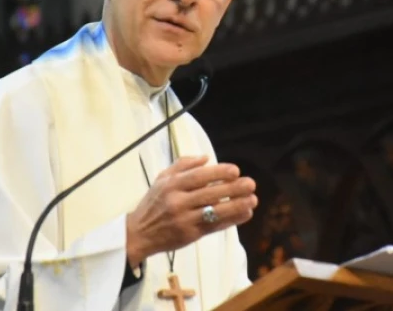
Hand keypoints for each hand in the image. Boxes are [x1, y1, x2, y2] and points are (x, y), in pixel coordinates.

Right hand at [125, 156, 257, 266]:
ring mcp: (184, 220)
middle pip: (209, 194)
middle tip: (251, 184)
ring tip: (253, 200)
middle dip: (232, 189)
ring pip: (214, 212)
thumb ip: (183, 165)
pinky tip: (245, 214)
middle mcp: (177, 202)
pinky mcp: (190, 235)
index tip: (235, 171)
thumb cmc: (153, 203)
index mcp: (171, 185)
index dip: (218, 173)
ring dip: (236, 206)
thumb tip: (207, 158)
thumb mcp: (162, 179)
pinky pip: (214, 226)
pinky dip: (231, 220)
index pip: (198, 177)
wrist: (139, 233)